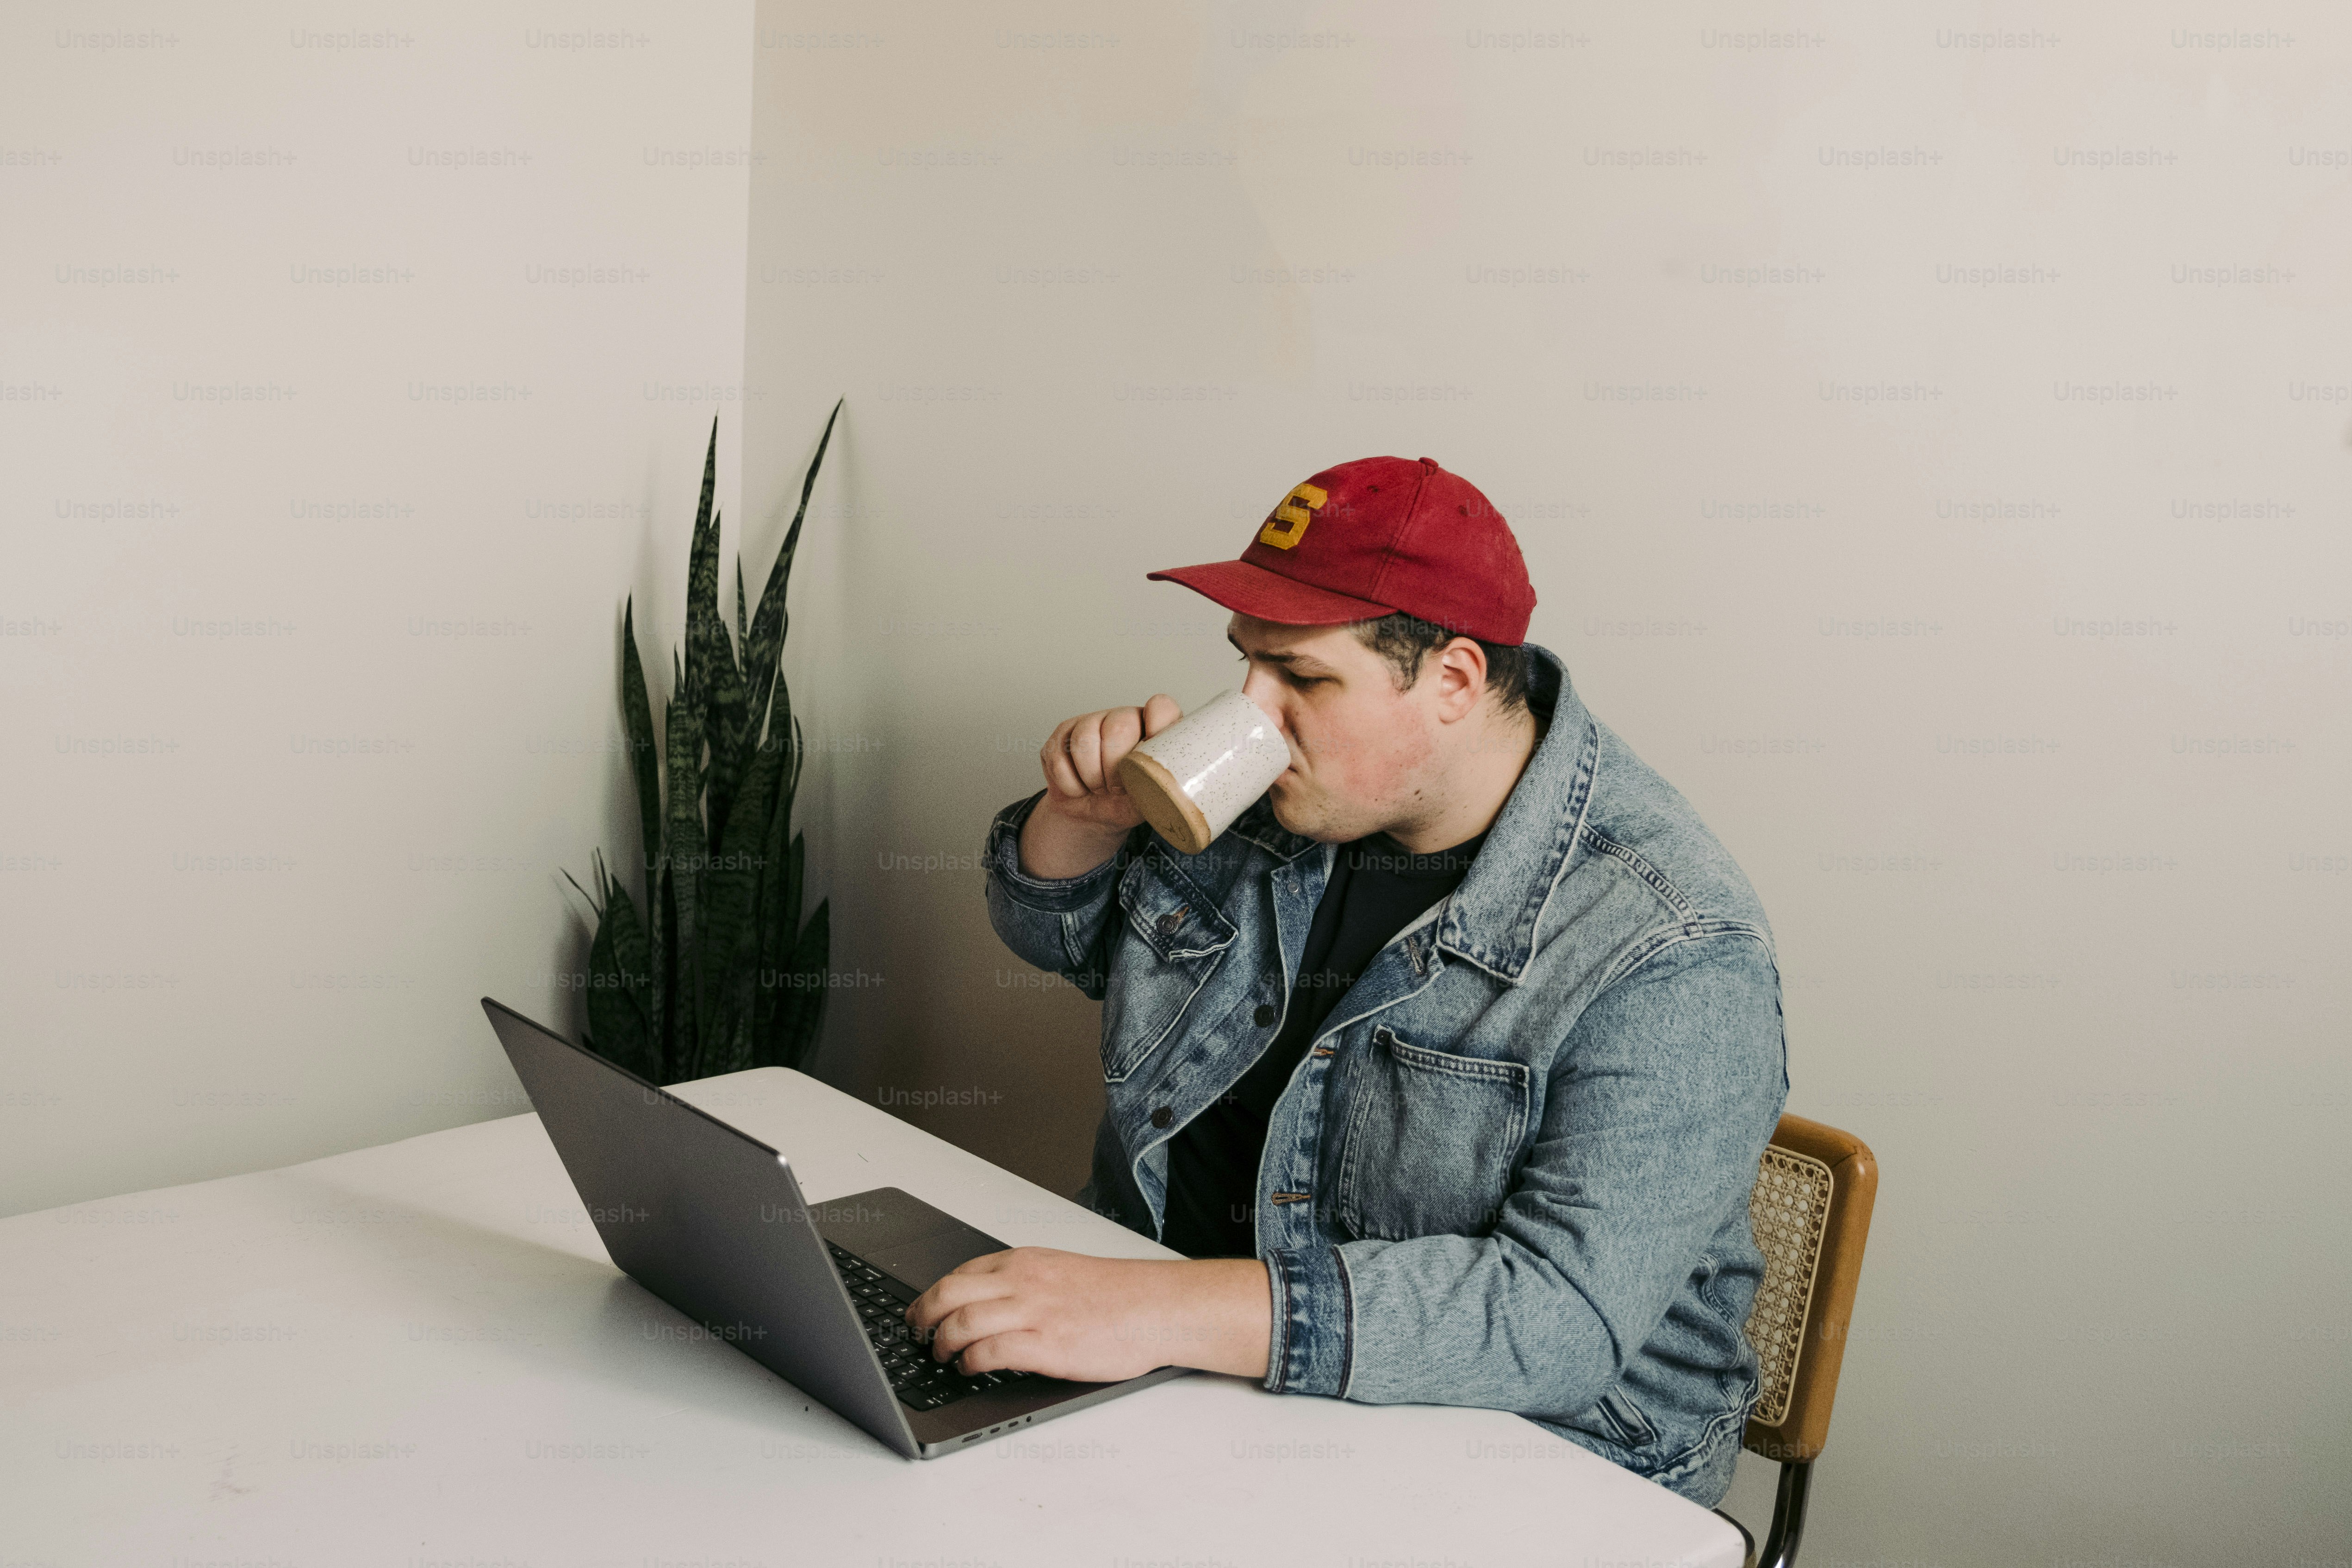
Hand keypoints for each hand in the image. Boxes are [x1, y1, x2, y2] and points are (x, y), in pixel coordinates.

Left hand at [905, 1247, 1270, 1384]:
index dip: (930, 1295)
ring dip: (941, 1343)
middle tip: (916, 1335)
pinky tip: (970, 1368)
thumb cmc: (1118, 1295)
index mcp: (1025, 1262)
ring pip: (961, 1323)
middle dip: (922, 1317)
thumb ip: (1025, 1283)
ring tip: (941, 1356)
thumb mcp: (1062, 1272)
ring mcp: (1033, 1313)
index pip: (959, 1273)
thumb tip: (991, 1302)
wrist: (1156, 1307)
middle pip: (948, 1294)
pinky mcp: (1045, 1345)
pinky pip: (989, 1352)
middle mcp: (1023, 1282)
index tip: (920, 1311)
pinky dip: (970, 1362)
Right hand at [1019, 695, 1182, 877]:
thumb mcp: (1152, 798)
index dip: (1157, 726)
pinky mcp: (1062, 735)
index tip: (1151, 753)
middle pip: (1119, 725)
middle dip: (1116, 768)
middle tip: (1118, 788)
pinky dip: (1071, 784)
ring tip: (1100, 789)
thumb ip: (1163, 785)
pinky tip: (1080, 788)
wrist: (1092, 815)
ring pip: (1086, 740)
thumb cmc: (1128, 802)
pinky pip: (1060, 757)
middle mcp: (1125, 718)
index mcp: (1155, 728)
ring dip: (1092, 777)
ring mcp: (1091, 722)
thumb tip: (1175, 787)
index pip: (1162, 708)